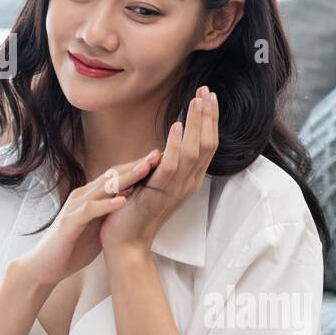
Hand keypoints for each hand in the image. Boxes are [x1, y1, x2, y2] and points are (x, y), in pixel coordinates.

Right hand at [17, 149, 161, 287]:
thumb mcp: (98, 227)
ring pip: (102, 188)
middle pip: (112, 176)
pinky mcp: (69, 223)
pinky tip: (123, 201)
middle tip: (157, 155)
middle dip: (135, 166)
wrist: (46, 266)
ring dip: (125, 179)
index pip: (116, 176)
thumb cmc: (72, 247)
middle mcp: (82, 196)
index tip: (159, 161)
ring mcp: (74, 208)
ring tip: (145, 169)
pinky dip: (107, 205)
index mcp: (90, 196)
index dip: (137, 168)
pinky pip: (90, 210)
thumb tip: (135, 205)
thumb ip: (112, 213)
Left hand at [101, 86, 219, 258]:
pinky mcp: (159, 194)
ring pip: (195, 151)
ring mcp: (176, 189)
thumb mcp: (155, 181)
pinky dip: (176, 145)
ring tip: (197, 100)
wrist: (125, 242)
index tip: (209, 96)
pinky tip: (176, 126)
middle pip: (208, 144)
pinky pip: (171, 167)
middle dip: (208, 116)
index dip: (210, 120)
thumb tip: (169, 142)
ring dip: (196, 124)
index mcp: (189, 179)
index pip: (208, 144)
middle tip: (208, 91)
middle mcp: (189, 183)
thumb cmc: (136, 211)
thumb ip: (165, 163)